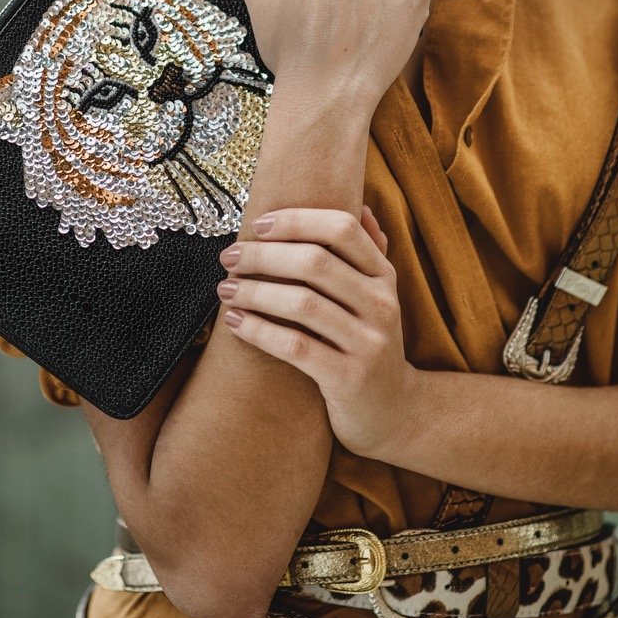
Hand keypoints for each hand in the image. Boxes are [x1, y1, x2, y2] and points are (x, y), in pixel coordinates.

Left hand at [216, 203, 416, 459]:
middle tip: (228, 257)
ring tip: (224, 289)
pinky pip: (296, 346)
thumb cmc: (369, 343)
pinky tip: (235, 322)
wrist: (393, 411)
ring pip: (302, 303)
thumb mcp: (377, 296)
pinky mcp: (348, 378)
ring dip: (255, 291)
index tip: (256, 224)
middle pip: (315, 262)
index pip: (342, 228)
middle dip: (263, 255)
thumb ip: (370, 253)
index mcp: (383, 276)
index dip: (296, 220)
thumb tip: (363, 206)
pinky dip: (260, 330)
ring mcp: (368, 342)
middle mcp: (381, 304)